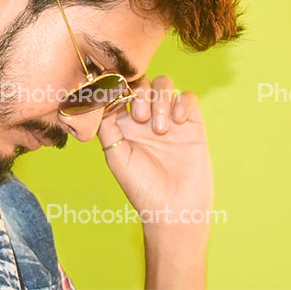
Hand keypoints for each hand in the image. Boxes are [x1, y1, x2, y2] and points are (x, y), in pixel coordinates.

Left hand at [97, 75, 212, 287]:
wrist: (173, 209)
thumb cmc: (141, 186)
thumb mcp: (115, 154)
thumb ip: (106, 125)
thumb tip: (98, 98)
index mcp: (124, 123)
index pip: (120, 90)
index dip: (117, 86)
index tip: (115, 93)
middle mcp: (146, 117)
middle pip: (142, 82)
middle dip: (139, 92)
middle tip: (140, 118)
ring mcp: (169, 118)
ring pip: (164, 84)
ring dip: (160, 98)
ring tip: (160, 128)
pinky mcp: (192, 124)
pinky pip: (188, 97)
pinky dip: (182, 102)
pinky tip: (177, 122)